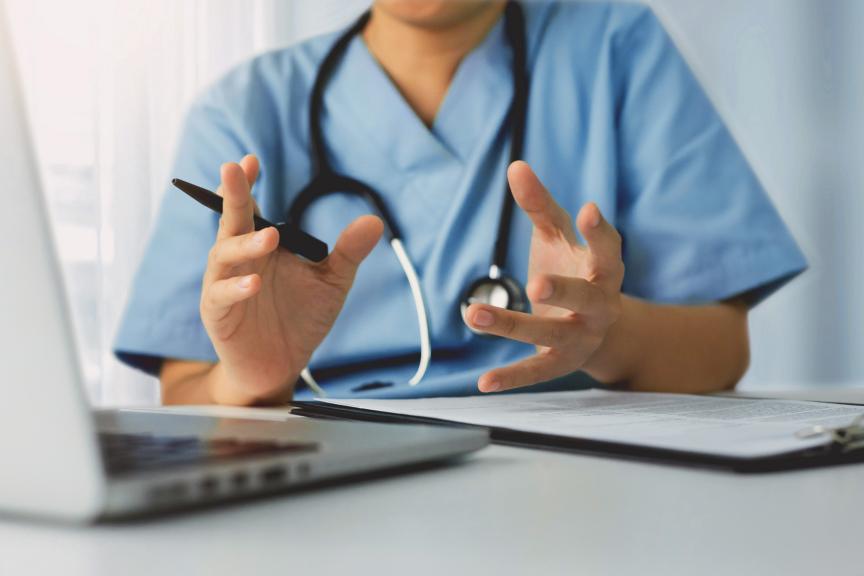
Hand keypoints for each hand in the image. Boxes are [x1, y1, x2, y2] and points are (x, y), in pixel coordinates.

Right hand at [200, 155, 382, 403]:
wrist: (280, 367)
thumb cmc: (299, 320)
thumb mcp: (331, 283)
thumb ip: (348, 253)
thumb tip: (374, 220)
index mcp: (260, 246)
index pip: (251, 209)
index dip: (248, 185)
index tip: (251, 160)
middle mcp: (237, 260)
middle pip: (231, 222)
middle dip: (232, 195)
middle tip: (233, 170)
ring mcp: (223, 286)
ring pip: (223, 256)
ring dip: (244, 245)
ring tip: (269, 236)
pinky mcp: (218, 315)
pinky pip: (220, 296)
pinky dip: (236, 288)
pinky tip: (254, 284)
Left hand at [464, 161, 624, 391]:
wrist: (596, 331)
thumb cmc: (573, 270)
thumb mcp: (557, 238)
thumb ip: (539, 206)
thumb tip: (516, 165)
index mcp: (603, 269)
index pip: (607, 249)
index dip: (599, 232)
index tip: (587, 210)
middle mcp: (599, 305)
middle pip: (586, 297)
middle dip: (563, 290)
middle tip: (536, 283)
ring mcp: (581, 336)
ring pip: (551, 333)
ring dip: (514, 325)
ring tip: (475, 314)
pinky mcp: (561, 362)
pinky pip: (536, 371)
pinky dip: (511, 378)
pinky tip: (482, 382)